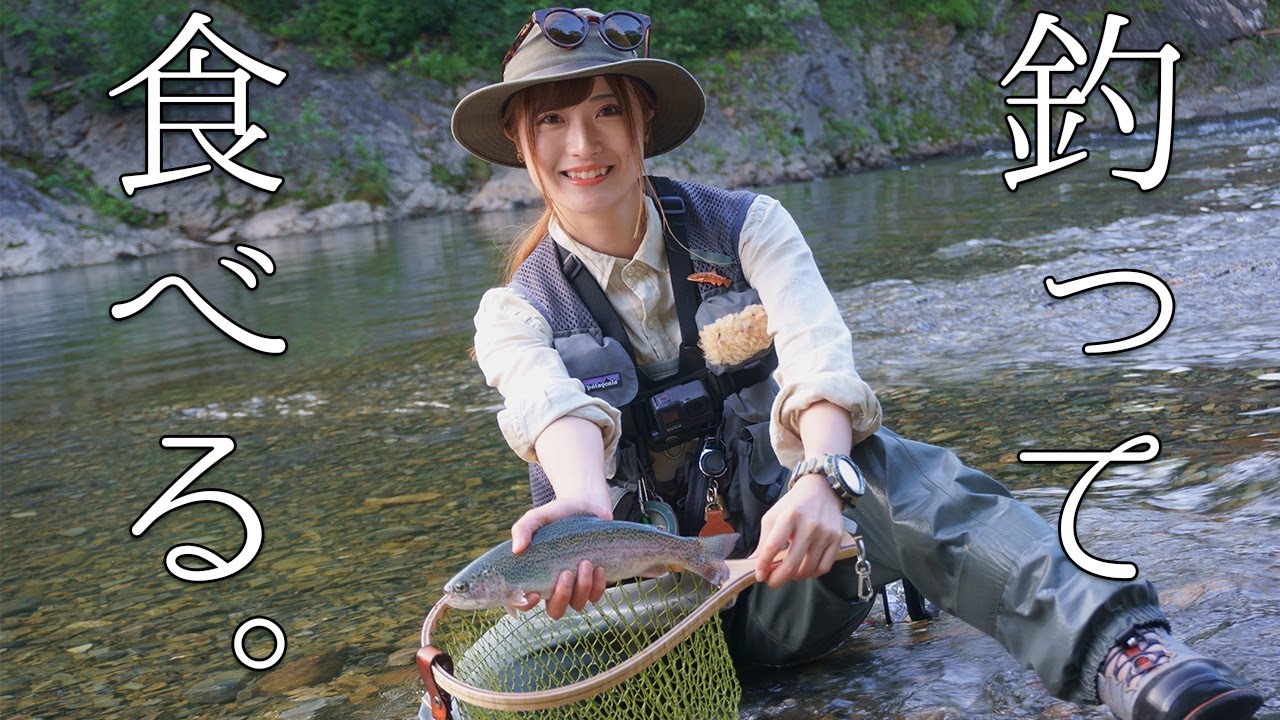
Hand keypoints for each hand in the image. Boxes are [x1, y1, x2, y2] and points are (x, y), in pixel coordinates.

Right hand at [510, 496, 611, 618]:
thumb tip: (517, 549)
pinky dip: (597, 585)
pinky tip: (598, 567)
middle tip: (566, 572)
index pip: (523, 602)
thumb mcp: (537, 517)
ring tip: (585, 562)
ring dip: (582, 587)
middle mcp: (554, 586)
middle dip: (561, 596)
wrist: (586, 506)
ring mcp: (575, 587)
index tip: (533, 593)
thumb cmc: (557, 515)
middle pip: (555, 611)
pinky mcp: (594, 583)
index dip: (524, 606)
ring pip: (577, 604)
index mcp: (535, 576)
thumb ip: (523, 528)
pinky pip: (596, 596)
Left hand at [754, 474, 843, 587]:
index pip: (773, 545)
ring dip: (794, 576)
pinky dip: (812, 574)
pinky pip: (824, 567)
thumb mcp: (774, 515)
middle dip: (778, 578)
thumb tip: (755, 562)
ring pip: (808, 568)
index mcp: (790, 515)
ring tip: (787, 573)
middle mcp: (809, 525)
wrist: (821, 489)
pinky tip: (804, 570)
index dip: (764, 564)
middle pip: (792, 563)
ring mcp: (825, 533)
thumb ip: (764, 539)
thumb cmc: (794, 503)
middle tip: (771, 582)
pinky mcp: (837, 539)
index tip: (759, 575)